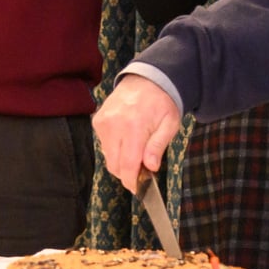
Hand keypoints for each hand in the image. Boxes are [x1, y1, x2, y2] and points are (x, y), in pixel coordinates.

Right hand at [92, 74, 182, 189]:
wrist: (147, 80)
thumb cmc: (162, 102)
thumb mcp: (170, 124)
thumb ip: (158, 146)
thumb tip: (151, 167)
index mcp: (134, 127)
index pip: (127, 165)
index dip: (131, 182)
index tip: (137, 189)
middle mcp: (114, 125)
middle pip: (114, 165)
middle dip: (127, 172)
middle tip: (142, 166)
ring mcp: (104, 122)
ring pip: (108, 157)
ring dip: (121, 159)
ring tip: (136, 147)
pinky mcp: (98, 121)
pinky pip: (104, 145)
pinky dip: (115, 147)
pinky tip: (127, 137)